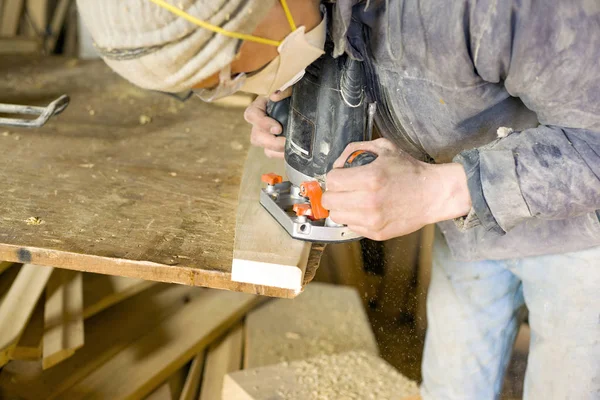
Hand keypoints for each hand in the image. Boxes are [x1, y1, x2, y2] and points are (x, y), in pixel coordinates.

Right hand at [243, 88, 291, 158]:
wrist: (305, 105)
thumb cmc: (294, 95)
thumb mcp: (291, 88)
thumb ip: (284, 89)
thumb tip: (274, 96)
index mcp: (260, 106)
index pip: (251, 115)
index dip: (263, 124)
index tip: (278, 129)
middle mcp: (259, 122)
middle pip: (256, 136)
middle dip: (271, 142)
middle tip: (285, 142)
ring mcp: (265, 134)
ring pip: (262, 147)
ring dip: (276, 150)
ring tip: (290, 148)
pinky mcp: (272, 144)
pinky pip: (271, 153)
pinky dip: (280, 154)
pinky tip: (291, 152)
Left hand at [321, 138, 471, 240]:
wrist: (433, 195)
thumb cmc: (410, 171)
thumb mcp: (384, 148)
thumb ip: (355, 150)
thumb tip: (337, 164)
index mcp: (370, 178)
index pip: (332, 180)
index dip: (334, 176)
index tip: (341, 176)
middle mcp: (369, 201)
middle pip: (329, 201)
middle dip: (333, 193)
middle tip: (343, 189)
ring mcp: (373, 220)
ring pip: (337, 216)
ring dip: (341, 207)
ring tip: (353, 199)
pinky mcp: (376, 233)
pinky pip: (351, 226)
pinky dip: (354, 218)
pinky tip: (365, 209)